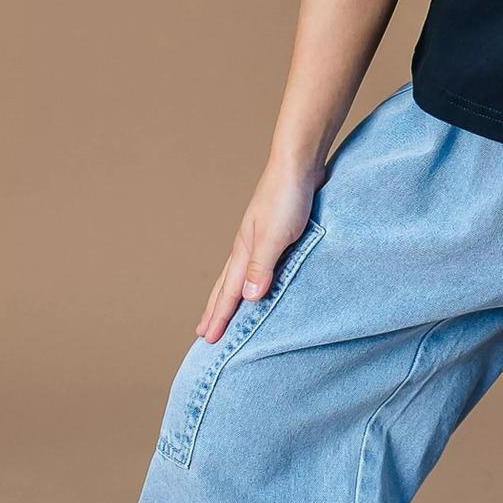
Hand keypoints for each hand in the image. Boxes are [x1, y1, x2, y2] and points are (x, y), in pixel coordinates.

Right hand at [195, 155, 328, 344]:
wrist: (299, 163)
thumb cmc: (288, 197)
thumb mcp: (277, 236)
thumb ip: (263, 266)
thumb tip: (248, 298)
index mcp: (244, 250)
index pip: (228, 292)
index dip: (219, 316)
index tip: (207, 340)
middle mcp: (247, 246)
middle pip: (227, 285)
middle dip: (215, 310)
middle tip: (203, 333)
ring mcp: (260, 237)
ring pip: (240, 274)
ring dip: (231, 295)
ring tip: (224, 309)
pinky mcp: (277, 231)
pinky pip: (259, 264)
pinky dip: (252, 279)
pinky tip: (259, 280)